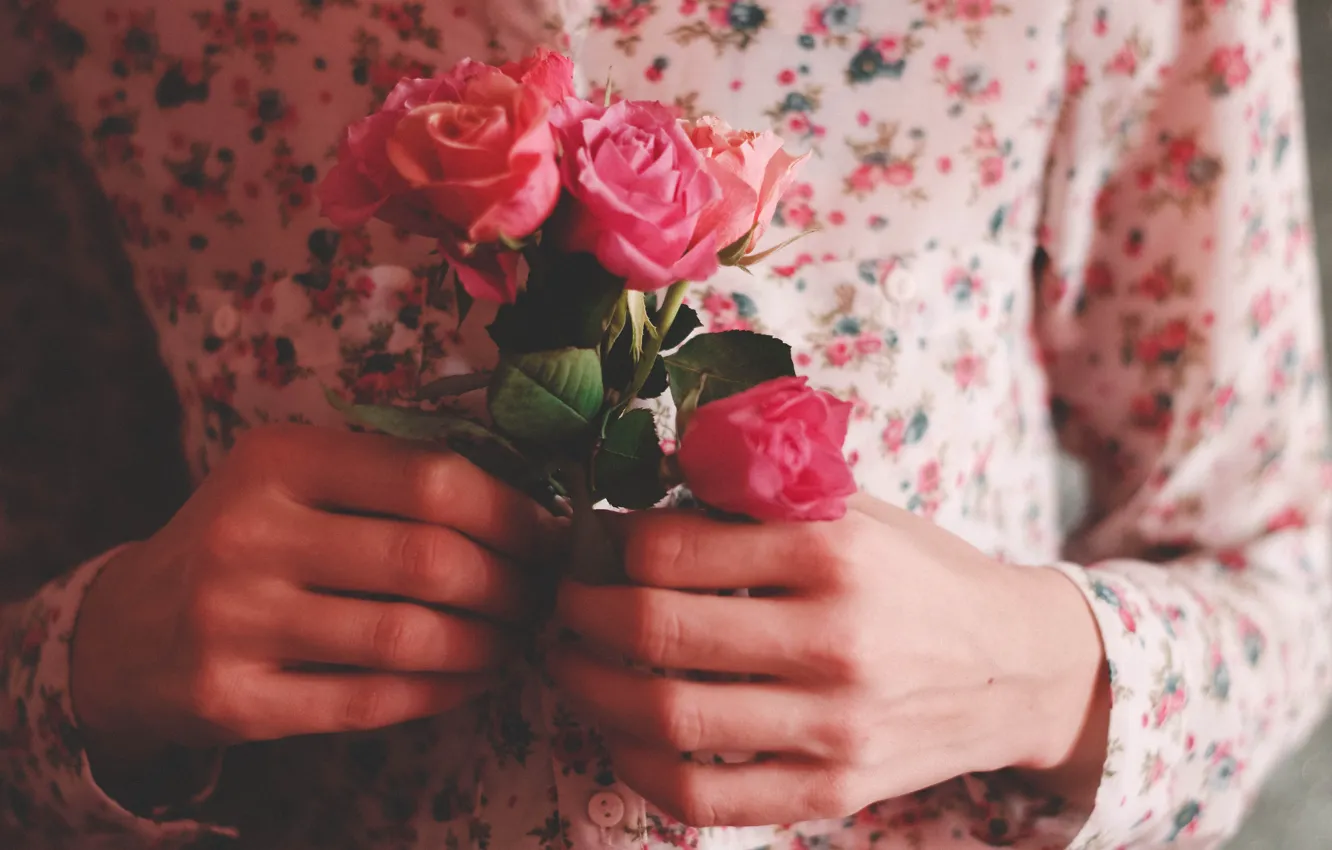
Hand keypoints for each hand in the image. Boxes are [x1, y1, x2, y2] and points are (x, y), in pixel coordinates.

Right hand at [72, 425, 560, 784]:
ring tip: (515, 638)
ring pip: (409, 637)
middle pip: (430, 561)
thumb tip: (532, 499)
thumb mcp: (296, 477)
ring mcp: (235, 622)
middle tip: (540, 595)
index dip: (512, 512)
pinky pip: (372, 700)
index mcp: (279, 458)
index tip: (550, 534)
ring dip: (488, 644)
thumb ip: (392, 475)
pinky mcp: (234, 701)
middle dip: (511, 584)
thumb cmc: (247, 539)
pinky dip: (443, 692)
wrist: (127, 632)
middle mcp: (250, 533)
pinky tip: (473, 678)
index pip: (431, 479)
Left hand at [548, 495, 1107, 826]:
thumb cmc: (917, 573)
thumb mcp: (852, 508)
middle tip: (562, 602)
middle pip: (655, 632)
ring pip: (669, 719)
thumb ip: (756, 494)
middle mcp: (835, 640)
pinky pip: (705, 797)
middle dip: (580, 615)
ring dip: (590, 690)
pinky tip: (619, 733)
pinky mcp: (833, 791)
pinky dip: (639, 767)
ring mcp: (835, 726)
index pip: (671, 549)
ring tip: (569, 664)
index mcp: (834, 552)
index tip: (594, 543)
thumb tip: (647, 479)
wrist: (1016, 666)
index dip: (607, 544)